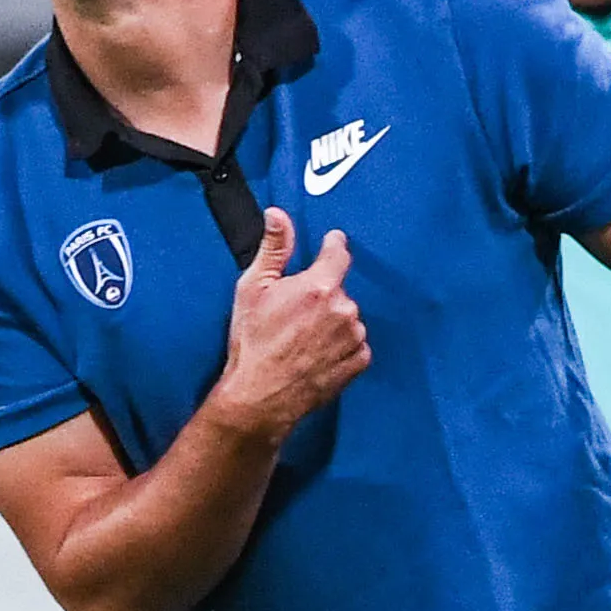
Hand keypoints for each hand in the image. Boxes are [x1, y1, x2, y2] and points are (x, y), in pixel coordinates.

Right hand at [205, 209, 366, 443]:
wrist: (260, 396)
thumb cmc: (252, 343)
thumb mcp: (253, 289)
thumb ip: (273, 248)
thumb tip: (278, 214)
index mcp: (319, 286)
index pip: (339, 252)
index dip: (333, 246)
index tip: (330, 244)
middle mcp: (343, 309)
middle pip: (340, 290)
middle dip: (322, 295)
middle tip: (296, 313)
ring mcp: (353, 337)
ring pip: (348, 317)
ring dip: (333, 322)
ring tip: (304, 338)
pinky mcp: (358, 362)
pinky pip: (356, 344)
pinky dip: (341, 346)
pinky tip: (316, 354)